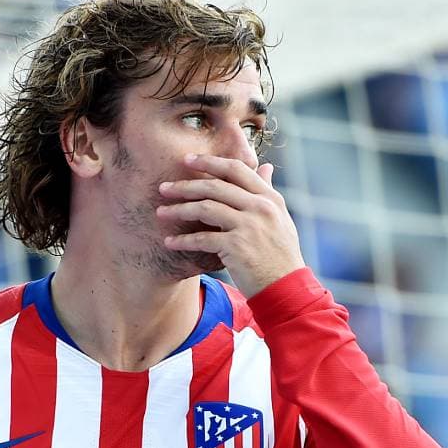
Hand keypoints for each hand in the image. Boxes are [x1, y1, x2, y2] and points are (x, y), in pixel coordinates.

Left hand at [156, 154, 305, 296]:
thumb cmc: (280, 254)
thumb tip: (266, 166)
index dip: (209, 161)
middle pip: (215, 186)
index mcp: (270, 198)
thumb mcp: (280, 218)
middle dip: (185, 185)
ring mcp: (249, 226)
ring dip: (178, 210)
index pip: (236, 169)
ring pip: (205, 208)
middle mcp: (260, 207)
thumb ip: (268, 192)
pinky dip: (183, 240)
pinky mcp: (236, 247)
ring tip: (160, 213)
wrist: (287, 287)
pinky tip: (169, 242)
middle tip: (164, 187)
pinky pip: (202, 238)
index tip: (188, 159)